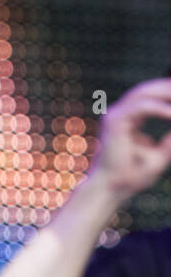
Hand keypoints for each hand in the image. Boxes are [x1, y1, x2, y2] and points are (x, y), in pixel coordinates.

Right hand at [89, 78, 170, 203]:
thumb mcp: (157, 158)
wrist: (111, 189)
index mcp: (126, 119)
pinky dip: (159, 108)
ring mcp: (115, 115)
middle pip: (144, 90)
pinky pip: (141, 108)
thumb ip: (168, 144)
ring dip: (164, 92)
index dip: (164, 93)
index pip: (146, 98)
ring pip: (141, 93)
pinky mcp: (115, 121)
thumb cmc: (131, 177)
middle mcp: (118, 113)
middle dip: (165, 87)